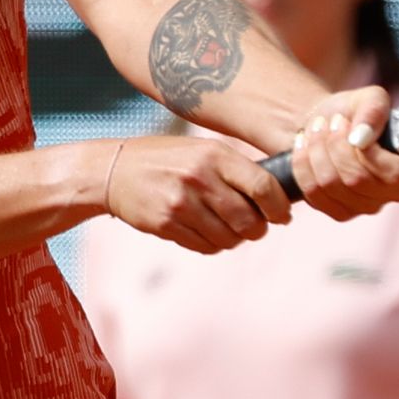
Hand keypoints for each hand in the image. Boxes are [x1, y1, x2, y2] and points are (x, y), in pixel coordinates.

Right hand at [104, 136, 292, 253]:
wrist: (115, 170)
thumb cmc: (169, 160)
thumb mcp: (203, 151)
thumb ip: (236, 170)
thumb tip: (278, 199)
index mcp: (215, 154)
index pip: (263, 186)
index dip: (279, 207)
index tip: (282, 216)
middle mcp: (200, 178)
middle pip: (249, 220)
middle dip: (257, 230)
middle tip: (254, 227)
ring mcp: (181, 203)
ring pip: (229, 239)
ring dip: (234, 239)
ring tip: (224, 227)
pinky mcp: (166, 224)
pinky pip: (206, 247)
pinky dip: (212, 244)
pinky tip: (203, 230)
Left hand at [288, 86, 398, 219]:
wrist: (328, 124)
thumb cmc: (356, 112)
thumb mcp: (370, 98)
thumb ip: (374, 110)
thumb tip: (361, 138)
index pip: (393, 174)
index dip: (365, 151)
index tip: (347, 122)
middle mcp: (394, 193)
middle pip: (356, 180)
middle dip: (335, 145)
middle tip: (329, 121)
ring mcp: (367, 207)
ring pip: (332, 185)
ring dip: (317, 151)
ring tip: (316, 128)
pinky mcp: (340, 213)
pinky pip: (314, 194)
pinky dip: (303, 165)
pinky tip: (304, 145)